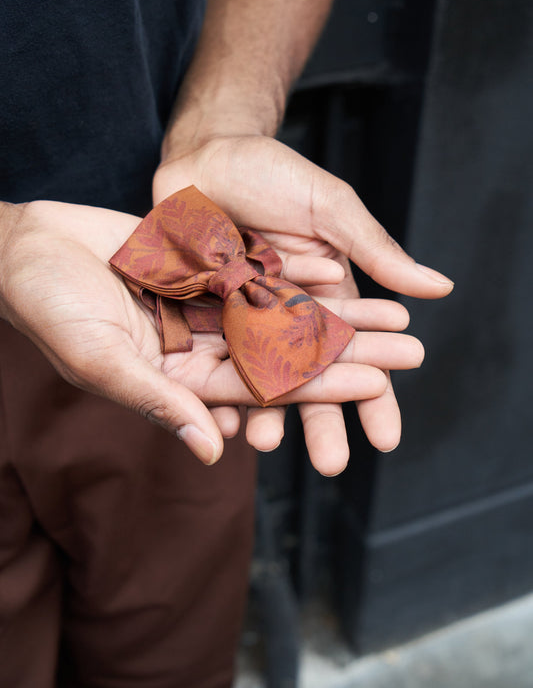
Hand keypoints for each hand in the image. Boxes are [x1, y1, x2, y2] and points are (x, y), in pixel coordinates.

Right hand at [0, 200, 420, 469]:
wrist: (28, 245)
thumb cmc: (47, 307)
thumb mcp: (99, 358)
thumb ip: (157, 401)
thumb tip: (211, 453)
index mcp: (180, 380)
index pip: (266, 389)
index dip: (324, 386)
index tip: (378, 385)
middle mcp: (199, 348)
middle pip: (289, 354)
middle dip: (349, 352)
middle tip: (410, 351)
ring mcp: (201, 308)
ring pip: (284, 314)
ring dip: (337, 313)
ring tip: (394, 312)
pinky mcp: (199, 270)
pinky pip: (259, 273)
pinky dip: (299, 273)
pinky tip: (343, 271)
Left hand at [153, 135, 452, 473]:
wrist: (208, 152)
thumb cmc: (275, 173)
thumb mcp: (331, 209)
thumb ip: (375, 251)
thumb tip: (438, 287)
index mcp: (325, 294)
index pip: (355, 353)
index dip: (373, 394)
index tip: (386, 438)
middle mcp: (285, 313)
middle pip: (307, 375)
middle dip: (320, 419)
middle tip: (331, 464)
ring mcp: (241, 316)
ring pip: (255, 375)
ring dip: (263, 411)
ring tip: (265, 446)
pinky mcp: (200, 310)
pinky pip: (207, 356)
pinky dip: (209, 385)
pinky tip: (214, 415)